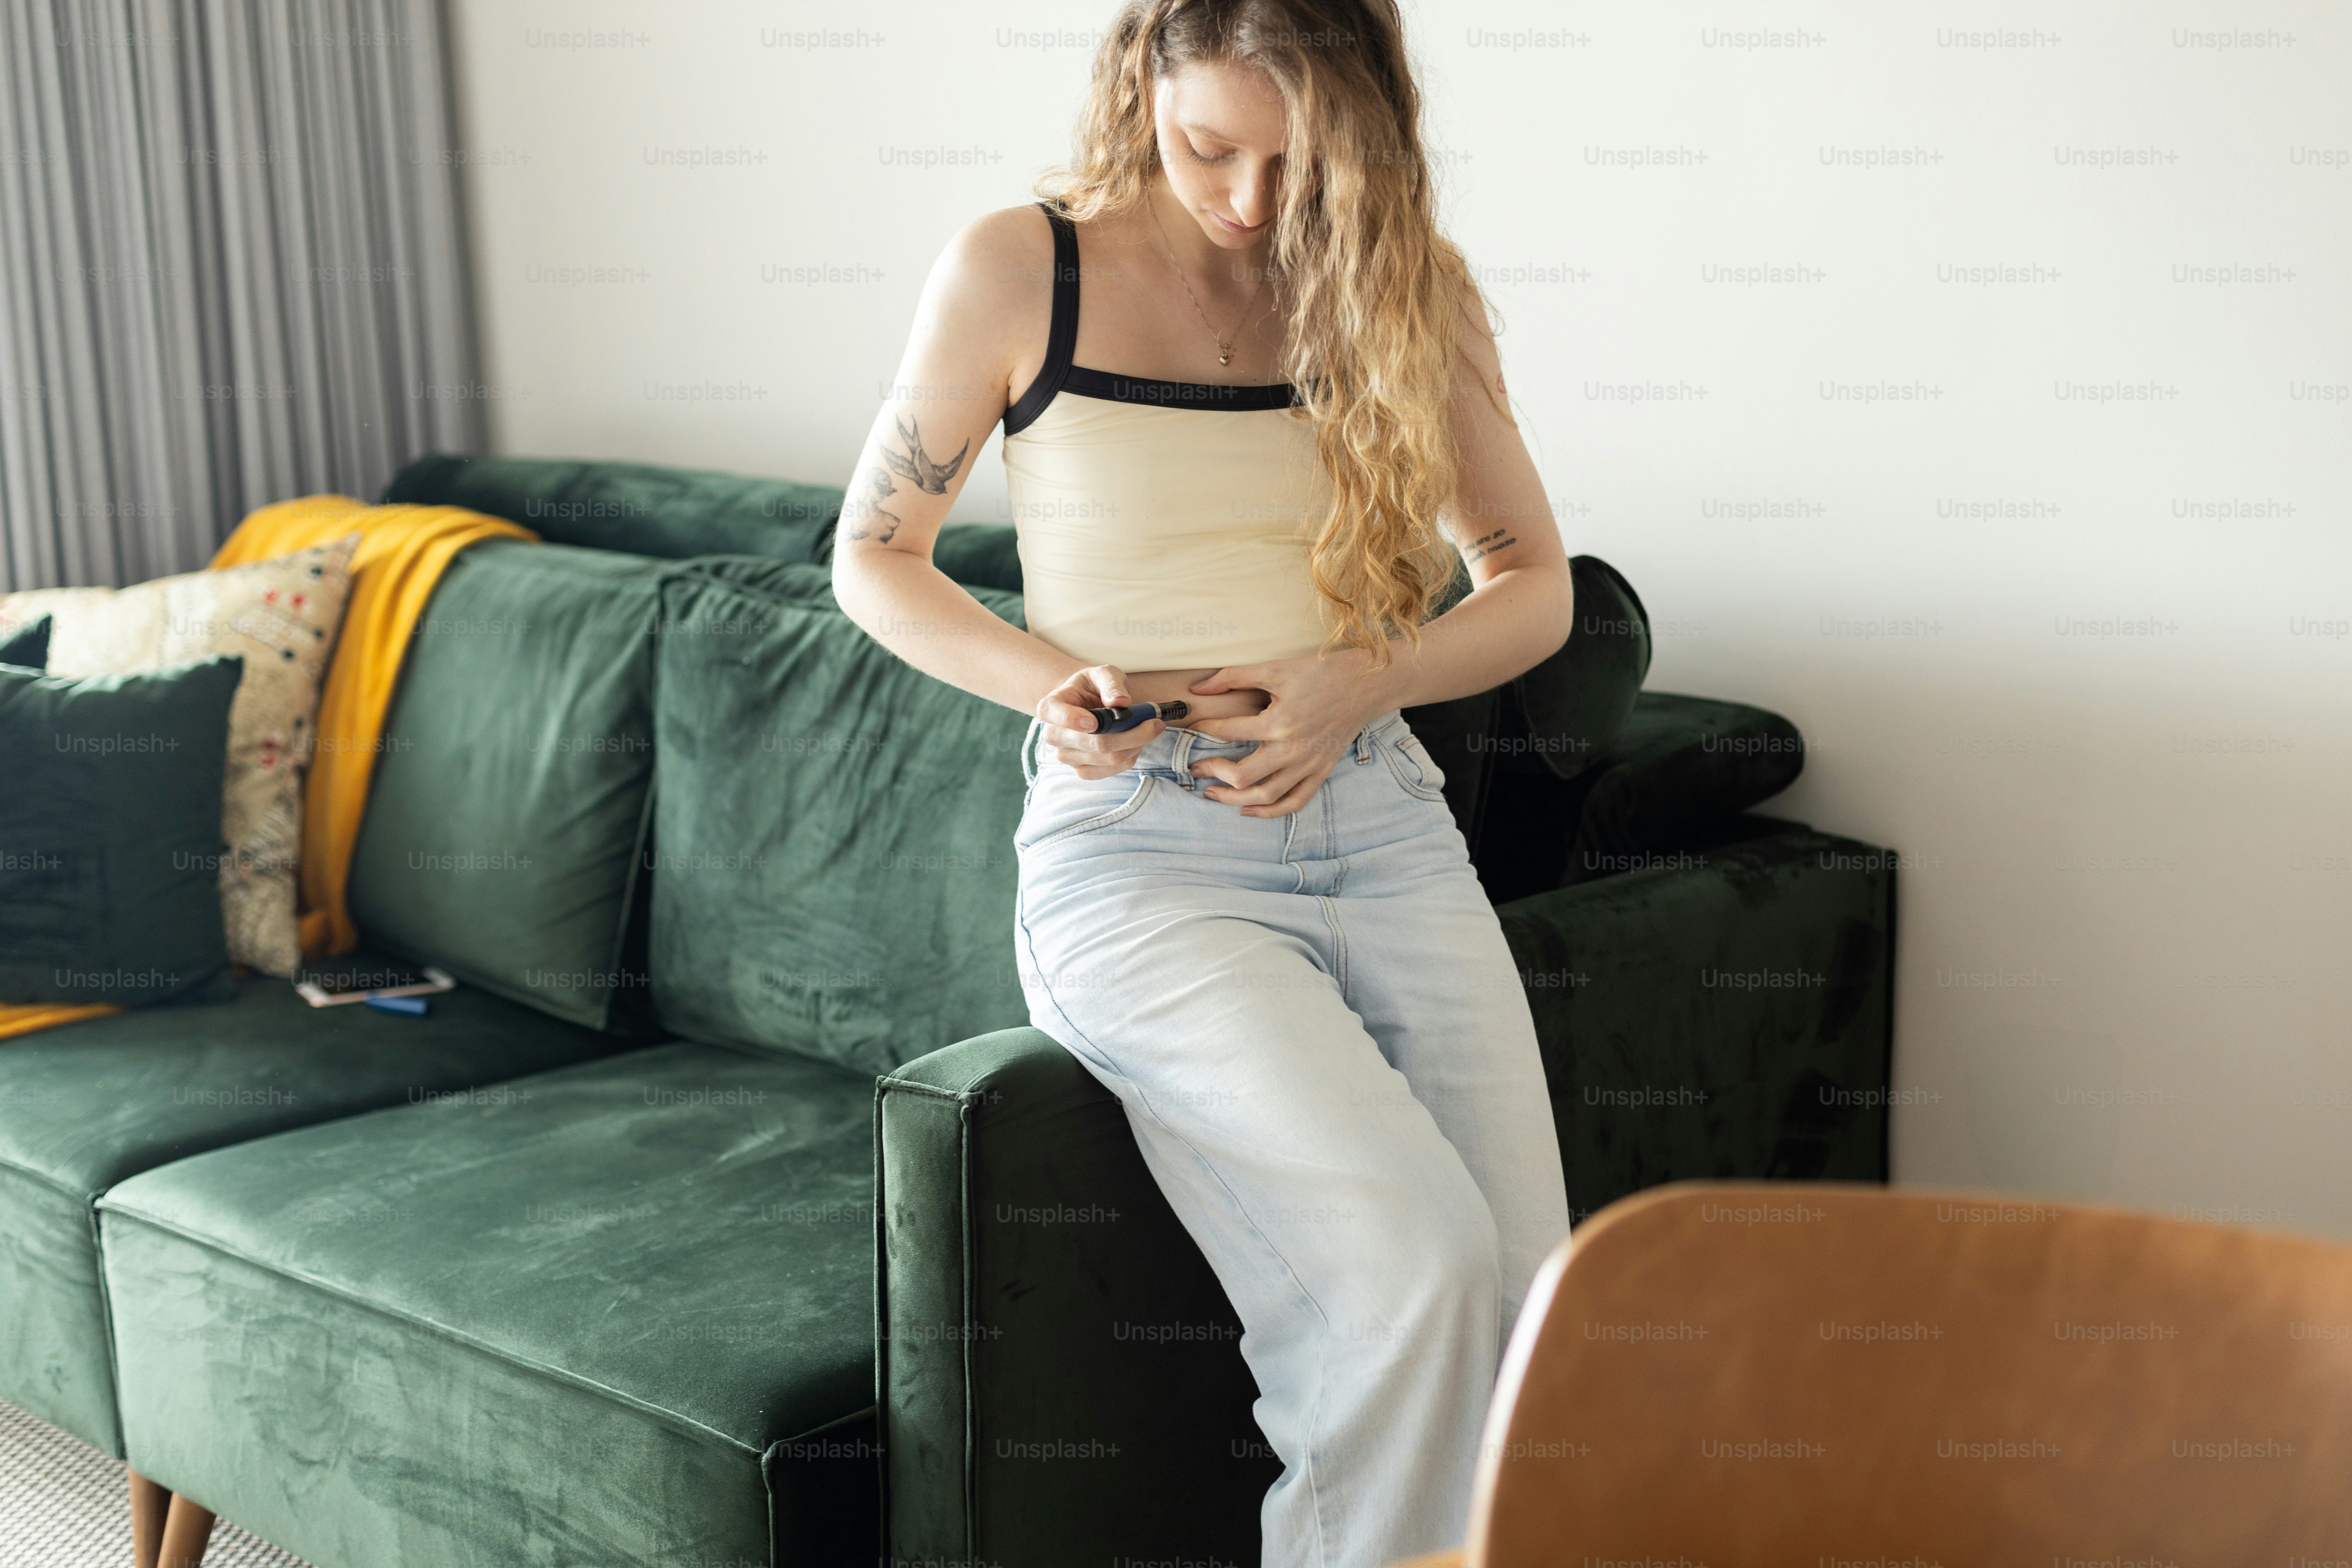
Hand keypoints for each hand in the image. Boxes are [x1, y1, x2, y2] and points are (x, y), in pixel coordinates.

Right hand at [1034, 664, 1162, 778]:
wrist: (1086, 704)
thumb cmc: (1092, 687)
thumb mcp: (1102, 674)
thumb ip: (1111, 684)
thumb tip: (1121, 701)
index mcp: (1050, 707)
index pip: (1053, 714)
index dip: (1074, 719)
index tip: (1096, 720)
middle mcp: (1053, 735)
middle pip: (1094, 743)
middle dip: (1131, 734)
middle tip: (1154, 722)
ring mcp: (1066, 757)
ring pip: (1107, 759)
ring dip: (1135, 744)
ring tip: (1148, 729)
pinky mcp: (1082, 770)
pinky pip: (1111, 769)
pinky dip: (1130, 756)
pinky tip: (1136, 743)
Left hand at [1185, 649, 1392, 816]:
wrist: (1365, 685)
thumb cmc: (1320, 673)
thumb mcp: (1274, 669)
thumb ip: (1233, 677)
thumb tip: (1197, 689)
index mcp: (1278, 722)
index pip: (1228, 732)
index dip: (1204, 729)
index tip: (1193, 726)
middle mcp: (1292, 749)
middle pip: (1242, 776)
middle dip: (1213, 772)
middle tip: (1195, 767)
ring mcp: (1308, 765)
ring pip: (1265, 796)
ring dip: (1234, 799)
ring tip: (1213, 793)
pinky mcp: (1320, 772)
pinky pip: (1294, 802)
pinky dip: (1270, 812)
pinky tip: (1248, 809)